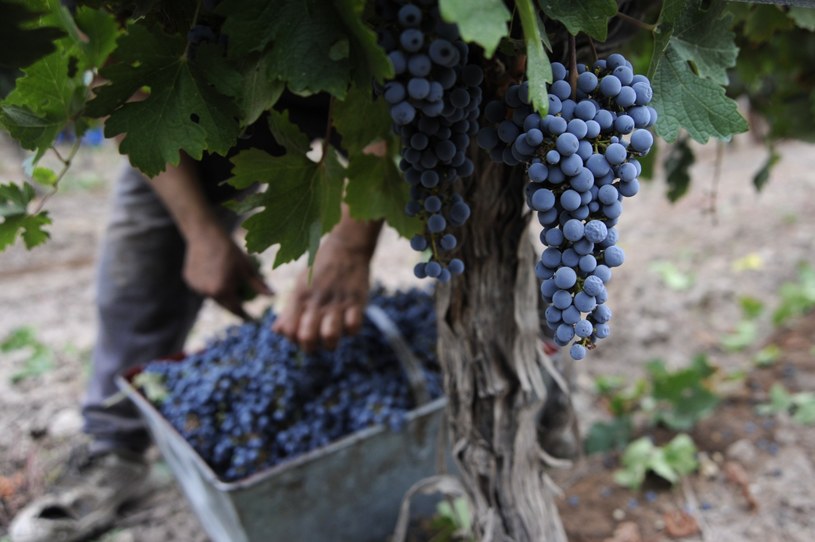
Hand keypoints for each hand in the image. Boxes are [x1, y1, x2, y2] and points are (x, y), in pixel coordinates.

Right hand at [183, 223, 271, 318]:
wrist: (205, 234)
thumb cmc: (230, 250)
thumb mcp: (247, 268)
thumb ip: (258, 285)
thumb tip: (272, 296)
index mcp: (223, 290)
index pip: (236, 310)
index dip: (244, 315)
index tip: (251, 319)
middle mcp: (207, 292)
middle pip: (224, 305)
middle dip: (233, 304)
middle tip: (242, 299)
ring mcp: (196, 287)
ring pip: (213, 296)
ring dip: (221, 293)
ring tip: (226, 278)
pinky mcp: (189, 281)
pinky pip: (203, 288)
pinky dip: (210, 285)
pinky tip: (213, 271)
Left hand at [273, 217, 379, 351]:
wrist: (346, 247)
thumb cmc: (320, 269)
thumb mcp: (300, 285)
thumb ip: (289, 310)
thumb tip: (277, 331)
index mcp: (300, 297)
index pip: (289, 331)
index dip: (293, 339)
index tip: (302, 334)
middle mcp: (316, 301)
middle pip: (307, 338)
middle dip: (310, 347)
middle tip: (317, 341)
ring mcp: (337, 302)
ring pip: (330, 336)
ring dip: (331, 343)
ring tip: (332, 336)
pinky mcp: (356, 301)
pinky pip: (354, 327)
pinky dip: (351, 331)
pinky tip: (349, 323)